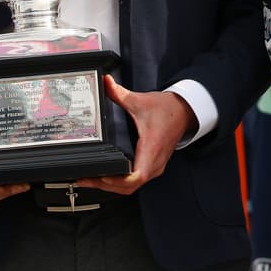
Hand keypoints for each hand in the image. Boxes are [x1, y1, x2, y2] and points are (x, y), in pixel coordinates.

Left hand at [76, 77, 193, 195]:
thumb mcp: (141, 101)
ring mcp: (155, 166)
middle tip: (86, 179)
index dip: (118, 180)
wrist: (184, 111)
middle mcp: (154, 162)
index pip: (137, 177)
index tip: (103, 175)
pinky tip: (107, 177)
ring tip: (92, 180)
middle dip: (107, 185)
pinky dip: (120, 182)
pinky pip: (136, 181)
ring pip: (132, 187)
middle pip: (129, 187)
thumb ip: (120, 93)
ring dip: (112, 186)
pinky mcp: (153, 165)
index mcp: (151, 148)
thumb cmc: (167, 110)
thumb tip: (105, 83)